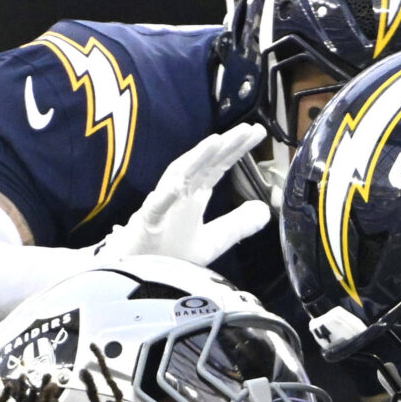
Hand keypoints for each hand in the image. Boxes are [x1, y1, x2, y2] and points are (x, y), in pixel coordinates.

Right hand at [93, 123, 268, 266]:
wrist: (135, 273)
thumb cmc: (169, 253)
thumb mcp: (213, 240)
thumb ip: (238, 225)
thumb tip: (265, 211)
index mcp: (194, 195)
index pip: (218, 166)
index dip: (237, 149)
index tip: (258, 132)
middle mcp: (179, 193)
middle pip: (204, 164)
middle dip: (226, 145)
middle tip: (249, 129)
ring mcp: (162, 205)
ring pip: (178, 176)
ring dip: (196, 159)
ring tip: (217, 141)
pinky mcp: (146, 223)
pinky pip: (155, 207)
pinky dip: (164, 195)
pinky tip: (177, 185)